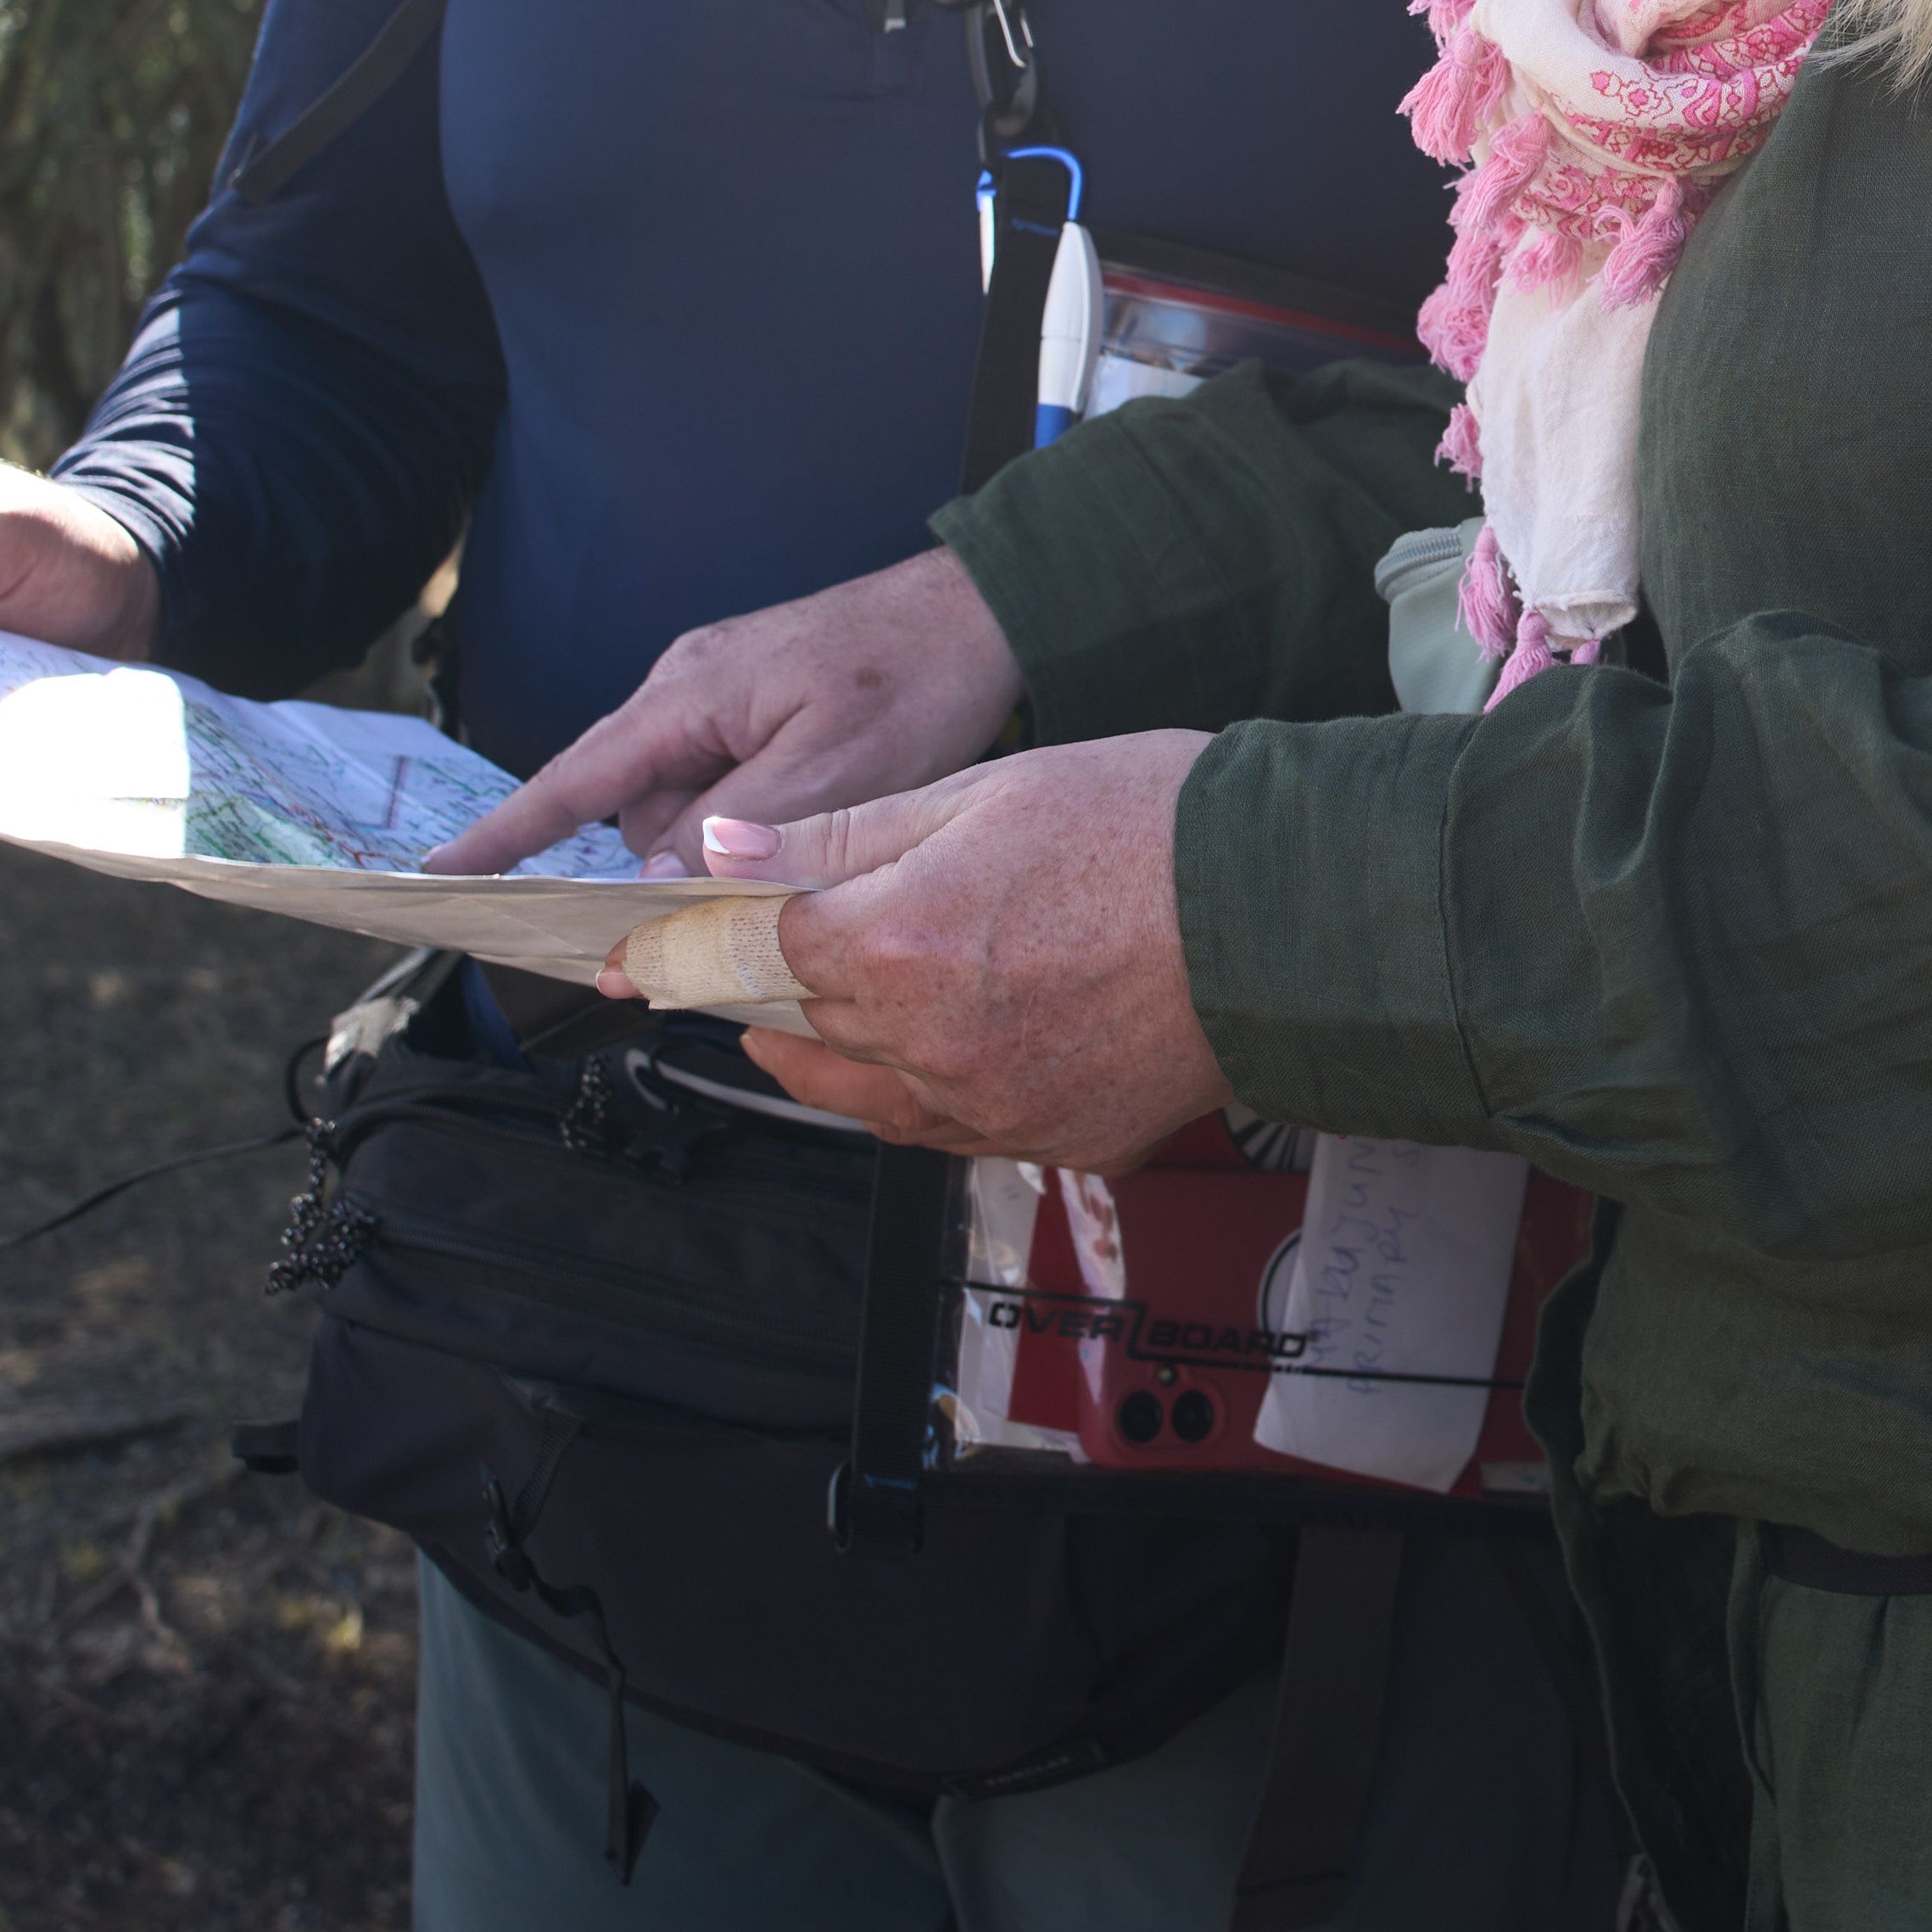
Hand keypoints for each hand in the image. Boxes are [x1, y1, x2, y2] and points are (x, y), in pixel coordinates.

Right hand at [426, 547, 1023, 873]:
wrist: (988, 608)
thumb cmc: (916, 672)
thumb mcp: (828, 769)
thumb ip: (731, 832)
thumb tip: (649, 883)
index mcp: (686, 696)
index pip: (570, 782)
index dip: (504, 839)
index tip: (439, 880)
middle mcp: (686, 689)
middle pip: (635, 812)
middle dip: (675, 857)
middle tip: (757, 871)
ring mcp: (720, 694)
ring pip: (685, 805)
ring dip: (729, 835)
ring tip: (822, 812)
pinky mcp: (757, 706)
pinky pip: (723, 779)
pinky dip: (754, 811)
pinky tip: (820, 805)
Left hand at [674, 738, 1228, 1167]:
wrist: (1291, 908)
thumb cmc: (1154, 825)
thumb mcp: (984, 789)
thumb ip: (842, 832)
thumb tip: (723, 855)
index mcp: (893, 943)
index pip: (745, 954)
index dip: (691, 941)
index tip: (639, 954)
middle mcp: (926, 1044)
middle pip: (797, 1028)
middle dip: (773, 988)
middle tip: (771, 953)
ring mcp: (989, 1106)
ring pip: (862, 1099)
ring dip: (834, 1054)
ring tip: (844, 1006)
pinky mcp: (1052, 1141)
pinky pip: (950, 1130)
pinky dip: (928, 1091)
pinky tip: (951, 1042)